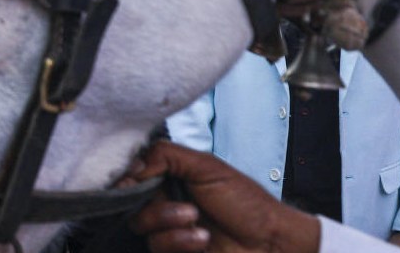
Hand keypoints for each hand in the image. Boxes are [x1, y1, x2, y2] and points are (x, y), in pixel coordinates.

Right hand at [128, 140, 320, 252]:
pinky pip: (157, 247)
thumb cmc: (246, 203)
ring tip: (199, 224)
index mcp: (171, 176)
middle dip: (156, 207)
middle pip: (131, 202)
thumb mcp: (207, 167)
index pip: (135, 173)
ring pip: (142, 226)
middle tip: (188, 209)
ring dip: (171, 225)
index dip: (129, 178)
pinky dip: (179, 242)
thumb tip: (133, 166)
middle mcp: (166, 201)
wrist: (270, 243)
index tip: (130, 181)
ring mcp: (169, 229)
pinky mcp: (174, 251)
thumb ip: (166, 156)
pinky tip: (203, 240)